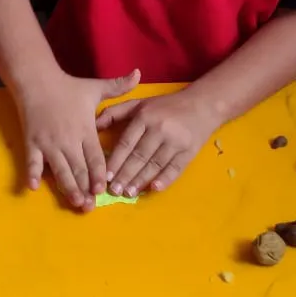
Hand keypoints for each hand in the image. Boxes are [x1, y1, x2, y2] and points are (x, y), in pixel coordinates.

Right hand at [17, 69, 140, 211]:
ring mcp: (49, 143)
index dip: (100, 175)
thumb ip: (118, 86)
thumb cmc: (68, 86)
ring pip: (60, 170)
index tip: (104, 189)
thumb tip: (139, 74)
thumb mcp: (95, 87)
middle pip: (79, 168)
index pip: (95, 157)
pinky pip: (32, 162)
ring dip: (67, 187)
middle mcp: (68, 140)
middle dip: (85, 188)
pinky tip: (33, 188)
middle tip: (91, 206)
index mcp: (85, 130)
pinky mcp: (32, 143)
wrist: (37, 80)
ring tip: (74, 202)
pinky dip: (32, 175)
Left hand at [98, 87, 219, 196]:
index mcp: (144, 117)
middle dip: (125, 175)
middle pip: (139, 156)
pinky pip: (175, 168)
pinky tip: (154, 188)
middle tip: (114, 191)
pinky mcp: (189, 151)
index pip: (127, 142)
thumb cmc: (165, 106)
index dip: (116, 160)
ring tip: (128, 193)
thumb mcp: (139, 103)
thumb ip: (115, 112)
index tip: (105, 176)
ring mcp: (176, 141)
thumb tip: (92, 125)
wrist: (202, 105)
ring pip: (155, 164)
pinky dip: (165, 179)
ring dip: (141, 180)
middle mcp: (159, 129)